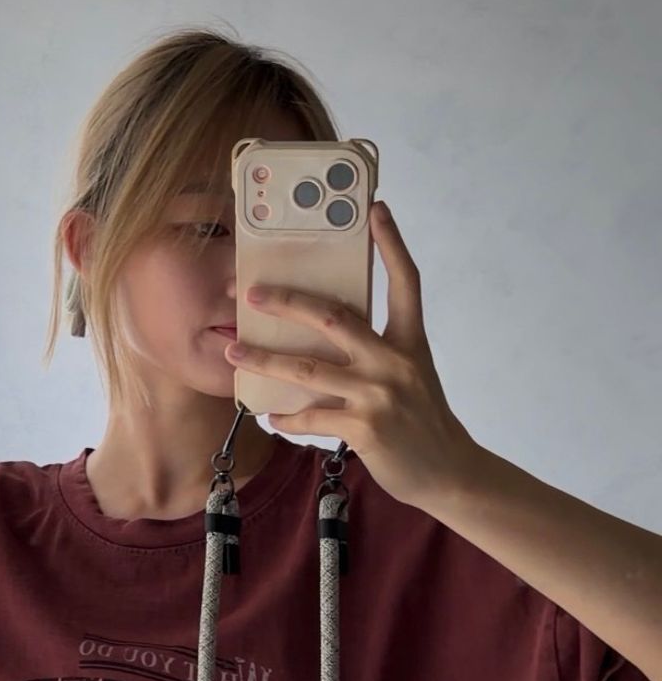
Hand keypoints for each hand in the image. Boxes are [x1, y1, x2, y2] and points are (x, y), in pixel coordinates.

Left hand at [224, 202, 481, 512]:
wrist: (446, 471)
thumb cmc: (423, 421)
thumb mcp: (413, 373)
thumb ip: (380, 351)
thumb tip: (331, 334)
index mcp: (410, 341)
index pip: (406, 281)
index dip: (392, 243)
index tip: (376, 209)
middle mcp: (395, 361)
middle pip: (333, 317)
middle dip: (288, 301)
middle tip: (252, 293)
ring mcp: (378, 394)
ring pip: (308, 369)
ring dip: (265, 360)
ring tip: (235, 351)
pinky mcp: (364, 428)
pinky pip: (312, 417)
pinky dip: (287, 418)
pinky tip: (271, 416)